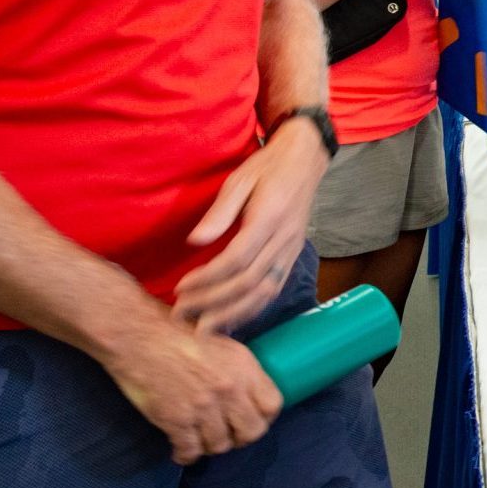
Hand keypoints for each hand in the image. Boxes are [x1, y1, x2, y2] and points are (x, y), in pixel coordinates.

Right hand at [100, 309, 283, 463]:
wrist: (140, 337)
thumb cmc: (179, 335)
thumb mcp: (224, 347)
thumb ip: (241, 373)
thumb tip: (249, 398)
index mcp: (245, 368)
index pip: (273, 405)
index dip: (264, 417)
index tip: (252, 419)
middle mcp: (230, 390)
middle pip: (252, 432)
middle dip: (241, 437)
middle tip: (227, 434)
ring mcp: (204, 407)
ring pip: (221, 445)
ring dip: (211, 446)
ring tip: (201, 440)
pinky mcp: (177, 421)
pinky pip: (190, 452)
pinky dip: (186, 455)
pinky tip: (181, 450)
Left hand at [172, 124, 326, 332]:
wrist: (305, 160)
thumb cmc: (267, 166)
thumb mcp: (239, 180)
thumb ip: (220, 212)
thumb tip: (195, 241)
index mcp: (269, 217)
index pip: (237, 259)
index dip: (207, 278)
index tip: (180, 288)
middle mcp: (284, 239)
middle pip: (249, 281)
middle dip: (213, 302)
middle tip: (182, 313)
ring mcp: (292, 249)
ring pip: (265, 292)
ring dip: (233, 313)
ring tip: (204, 327)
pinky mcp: (293, 255)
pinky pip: (275, 288)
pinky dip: (253, 308)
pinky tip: (232, 318)